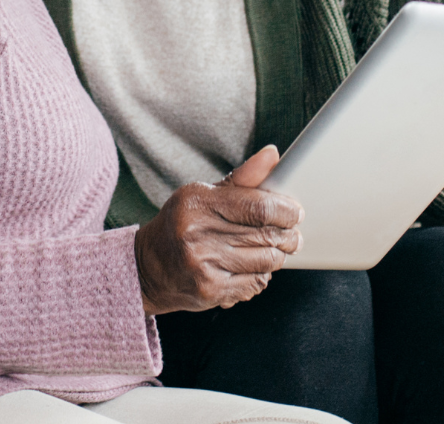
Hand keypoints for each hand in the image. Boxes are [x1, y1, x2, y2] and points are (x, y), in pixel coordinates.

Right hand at [133, 145, 301, 314]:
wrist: (148, 267)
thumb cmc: (182, 225)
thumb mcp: (204, 195)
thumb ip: (243, 178)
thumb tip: (273, 154)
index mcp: (197, 203)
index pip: (257, 207)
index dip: (285, 210)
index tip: (295, 212)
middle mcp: (197, 234)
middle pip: (266, 235)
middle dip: (288, 235)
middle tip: (292, 235)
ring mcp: (203, 265)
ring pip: (266, 261)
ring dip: (277, 256)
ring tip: (272, 250)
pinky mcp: (210, 290)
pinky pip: (255, 283)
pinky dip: (262, 276)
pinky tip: (252, 268)